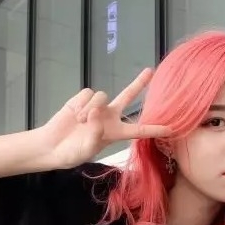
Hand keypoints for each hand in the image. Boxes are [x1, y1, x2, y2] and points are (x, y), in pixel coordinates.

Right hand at [34, 68, 170, 169]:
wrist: (52, 146)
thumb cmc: (71, 153)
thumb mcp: (87, 150)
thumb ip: (95, 133)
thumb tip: (97, 112)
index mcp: (115, 133)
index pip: (139, 130)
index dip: (155, 129)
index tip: (172, 128)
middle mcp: (109, 117)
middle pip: (128, 96)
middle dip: (139, 83)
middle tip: (151, 71)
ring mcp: (96, 107)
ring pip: (102, 96)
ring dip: (91, 109)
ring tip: (81, 122)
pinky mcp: (82, 99)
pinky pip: (88, 94)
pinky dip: (82, 105)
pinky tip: (75, 115)